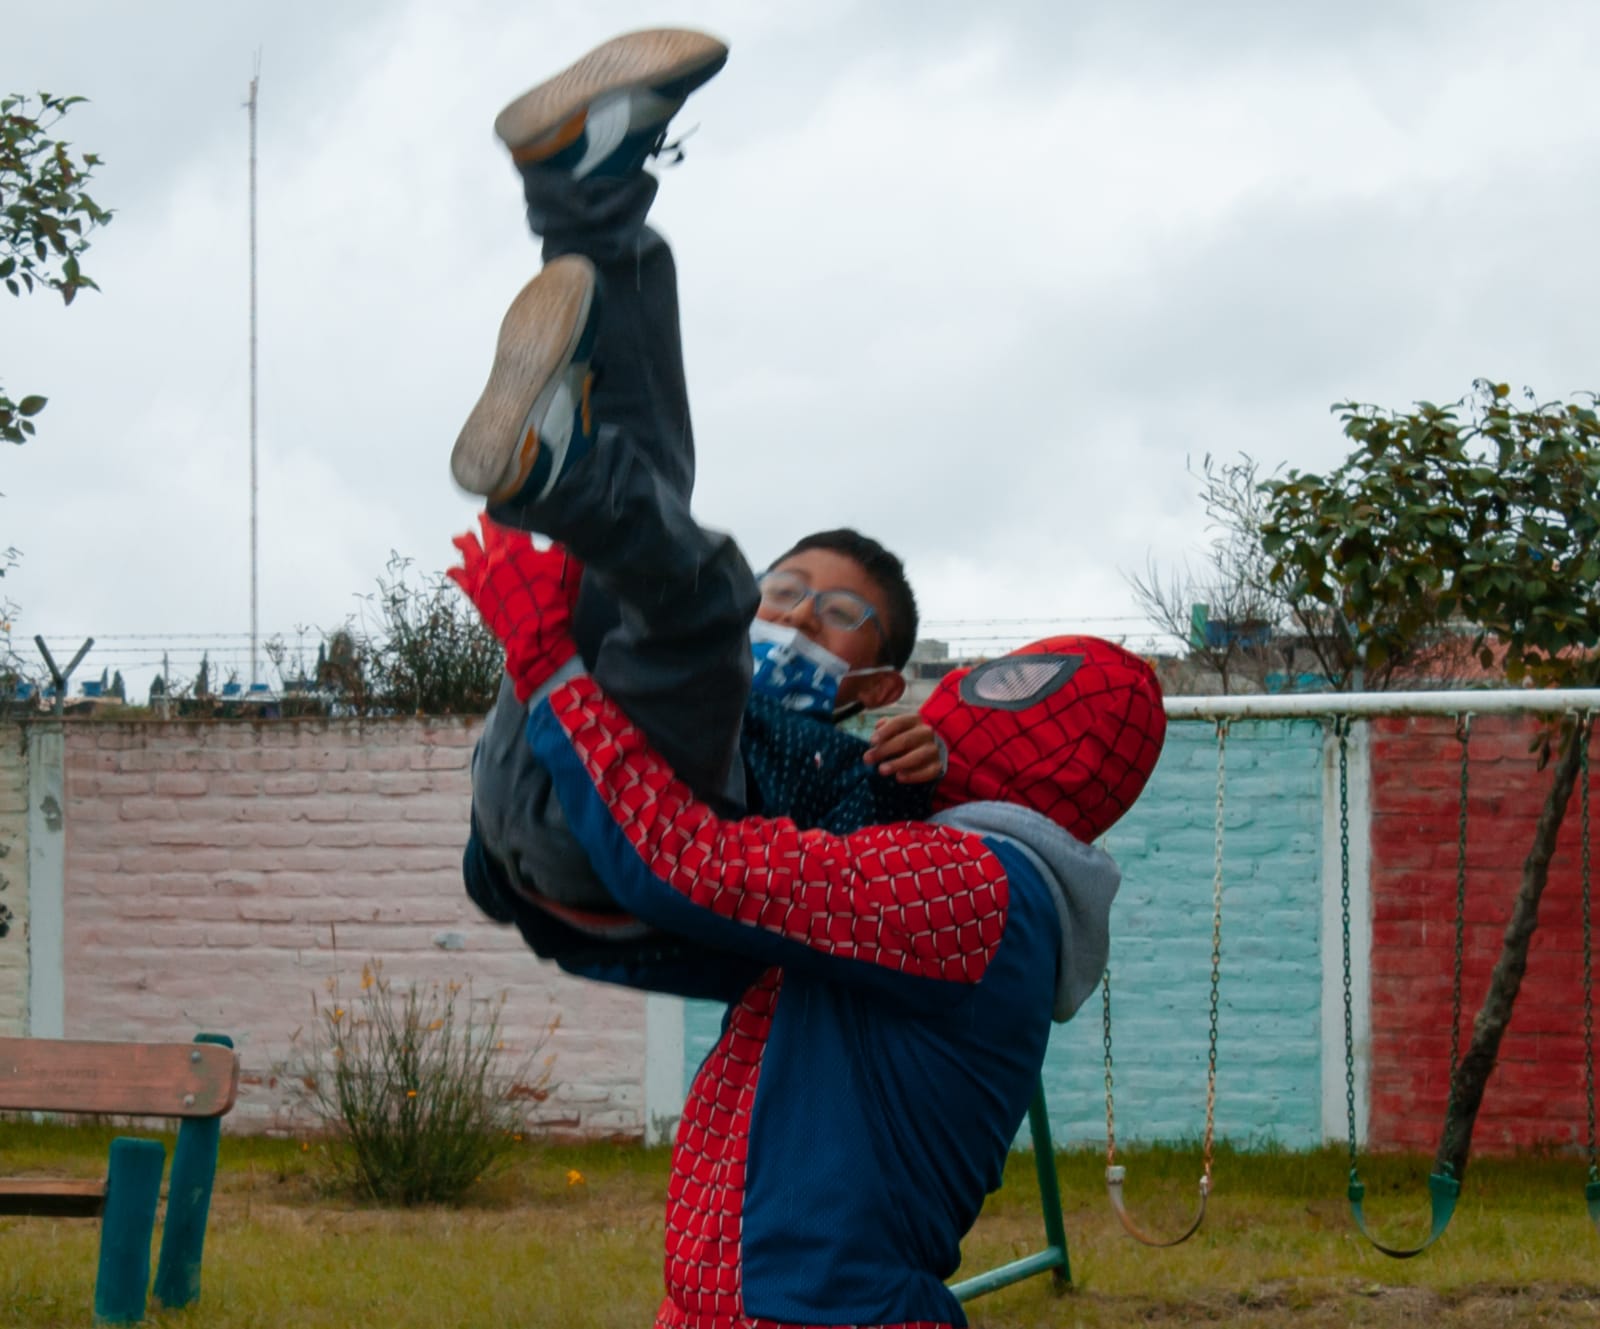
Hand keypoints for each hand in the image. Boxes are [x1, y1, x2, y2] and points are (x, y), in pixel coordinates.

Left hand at [447, 513, 582, 700]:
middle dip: (484, 523)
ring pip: (469, 554)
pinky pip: (461, 581)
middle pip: (487, 534)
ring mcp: (484, 577)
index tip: (502, 505)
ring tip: (459, 538)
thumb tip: (563, 536)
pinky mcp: (477, 596)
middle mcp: (497, 559)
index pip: (510, 525)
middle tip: (480, 516)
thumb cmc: (554, 605)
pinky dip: (456, 573)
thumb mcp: (567, 573)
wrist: (536, 637)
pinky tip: (451, 569)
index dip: (505, 513)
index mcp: (519, 551)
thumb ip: (562, 552)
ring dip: (464, 543)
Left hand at [864, 713, 945, 783]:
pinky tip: (899, 777)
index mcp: (915, 720)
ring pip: (918, 756)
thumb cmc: (905, 737)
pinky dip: (913, 775)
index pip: (899, 722)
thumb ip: (885, 727)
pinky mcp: (938, 766)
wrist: (929, 749)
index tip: (872, 742)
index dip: (885, 731)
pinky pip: (927, 772)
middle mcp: (926, 733)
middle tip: (868, 759)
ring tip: (881, 770)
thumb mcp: (895, 729)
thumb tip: (877, 728)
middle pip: (906, 740)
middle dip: (885, 750)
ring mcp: (933, 749)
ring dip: (898, 763)